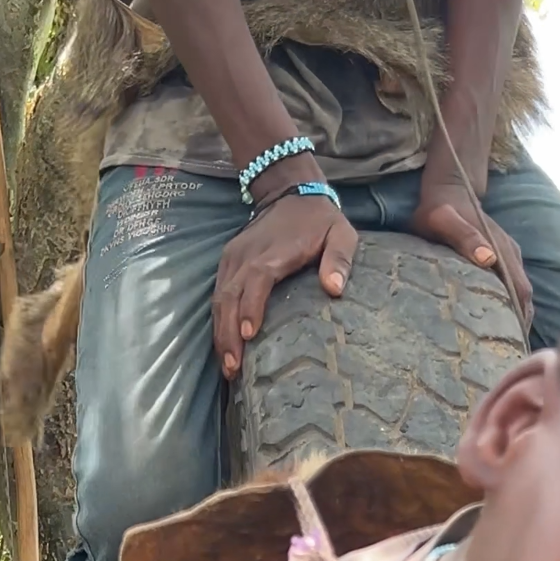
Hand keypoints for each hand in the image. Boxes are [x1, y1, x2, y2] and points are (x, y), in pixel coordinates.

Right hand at [213, 189, 357, 375]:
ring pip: (219, 299)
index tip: (249, 336)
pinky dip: (219, 322)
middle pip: (229, 298)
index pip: (256, 281)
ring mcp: (234, 259)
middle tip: (233, 369)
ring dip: (220, 334)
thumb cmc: (320, 220)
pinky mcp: (228, 263)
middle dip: (228, 335)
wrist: (290, 191)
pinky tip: (224, 346)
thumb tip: (333, 289)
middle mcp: (246, 256)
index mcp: (273, 252)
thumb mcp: (341, 234)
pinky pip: (219, 295)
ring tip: (227, 367)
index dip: (250, 308)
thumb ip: (339, 260)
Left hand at [410, 174, 532, 336]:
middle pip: (525, 298)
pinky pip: (512, 288)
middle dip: (520, 325)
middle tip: (508, 355)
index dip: (521, 318)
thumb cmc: (439, 209)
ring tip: (504, 346)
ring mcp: (508, 257)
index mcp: (501, 252)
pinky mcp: (501, 258)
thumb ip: (465, 238)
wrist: (448, 188)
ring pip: (520, 294)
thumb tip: (488, 259)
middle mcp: (511, 256)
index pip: (521, 292)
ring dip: (516, 317)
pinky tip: (498, 324)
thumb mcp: (445, 221)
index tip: (515, 345)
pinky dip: (509, 307)